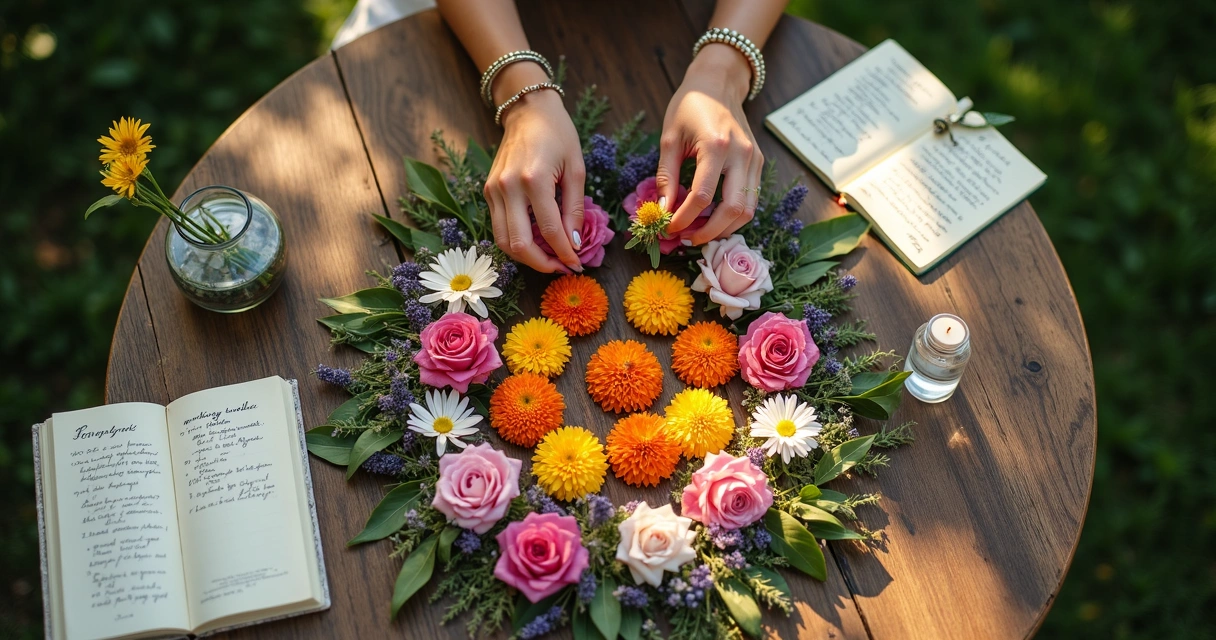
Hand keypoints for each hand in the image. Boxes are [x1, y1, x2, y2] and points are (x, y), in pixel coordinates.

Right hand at [484, 80, 584, 273]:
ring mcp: (493, 190)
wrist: (528, 110)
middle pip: (519, 244)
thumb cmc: (558, 135)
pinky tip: (535, 241)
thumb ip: (574, 209)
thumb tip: (573, 244)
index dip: (564, 253)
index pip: (549, 230)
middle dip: (541, 264)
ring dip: (526, 257)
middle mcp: (508, 187)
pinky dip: (516, 240)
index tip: (576, 264)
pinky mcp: (488, 191)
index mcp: (534, 179)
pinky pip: (499, 226)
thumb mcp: (576, 169)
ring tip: (548, 259)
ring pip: (503, 241)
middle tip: (561, 267)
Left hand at [656, 44, 761, 244]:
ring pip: (748, 209)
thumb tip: (663, 212)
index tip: (669, 229)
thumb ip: (666, 178)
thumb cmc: (689, 106)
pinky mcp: (759, 162)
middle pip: (733, 210)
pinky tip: (713, 217)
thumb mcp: (669, 139)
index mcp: (716, 146)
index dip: (684, 219)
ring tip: (700, 231)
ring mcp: (755, 159)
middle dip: (710, 232)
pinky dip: (734, 215)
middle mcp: (741, 155)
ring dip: (725, 227)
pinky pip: (751, 198)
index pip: (702, 197)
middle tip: (688, 239)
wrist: (718, 83)